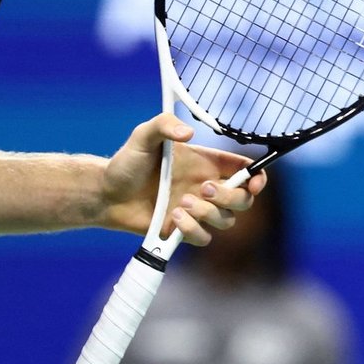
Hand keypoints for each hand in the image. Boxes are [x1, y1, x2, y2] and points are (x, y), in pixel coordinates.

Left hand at [97, 113, 262, 244]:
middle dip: (232, 197)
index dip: (257, 176)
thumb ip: (164, 125)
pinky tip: (173, 217)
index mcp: (204, 163)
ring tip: (182, 204)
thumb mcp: (143, 136)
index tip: (255, 181)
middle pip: (243, 200)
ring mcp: (196, 211)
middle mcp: (204, 188)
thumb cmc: (127, 163)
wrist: (107, 193)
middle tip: (204, 189)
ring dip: (209, 214)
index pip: (243, 170)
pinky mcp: (183, 231)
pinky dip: (194, 230)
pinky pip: (204, 238)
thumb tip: (188, 132)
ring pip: (227, 221)